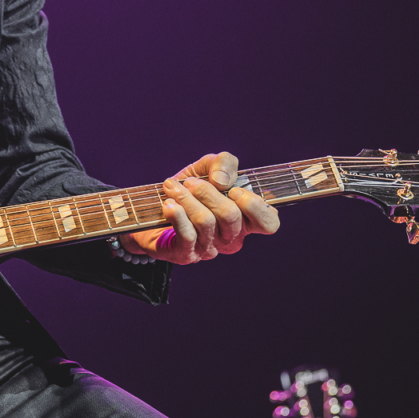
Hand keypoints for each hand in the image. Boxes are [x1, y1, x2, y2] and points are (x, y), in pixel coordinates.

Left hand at [120, 152, 278, 264]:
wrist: (150, 209)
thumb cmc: (186, 189)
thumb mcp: (206, 167)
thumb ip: (223, 163)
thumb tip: (222, 180)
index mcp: (244, 218)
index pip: (268, 222)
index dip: (255, 206)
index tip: (234, 189)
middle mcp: (231, 237)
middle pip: (231, 215)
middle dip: (208, 192)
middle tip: (190, 182)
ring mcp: (210, 248)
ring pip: (206, 222)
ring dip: (187, 198)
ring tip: (172, 188)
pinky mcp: (187, 255)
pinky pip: (187, 236)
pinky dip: (177, 215)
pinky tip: (168, 204)